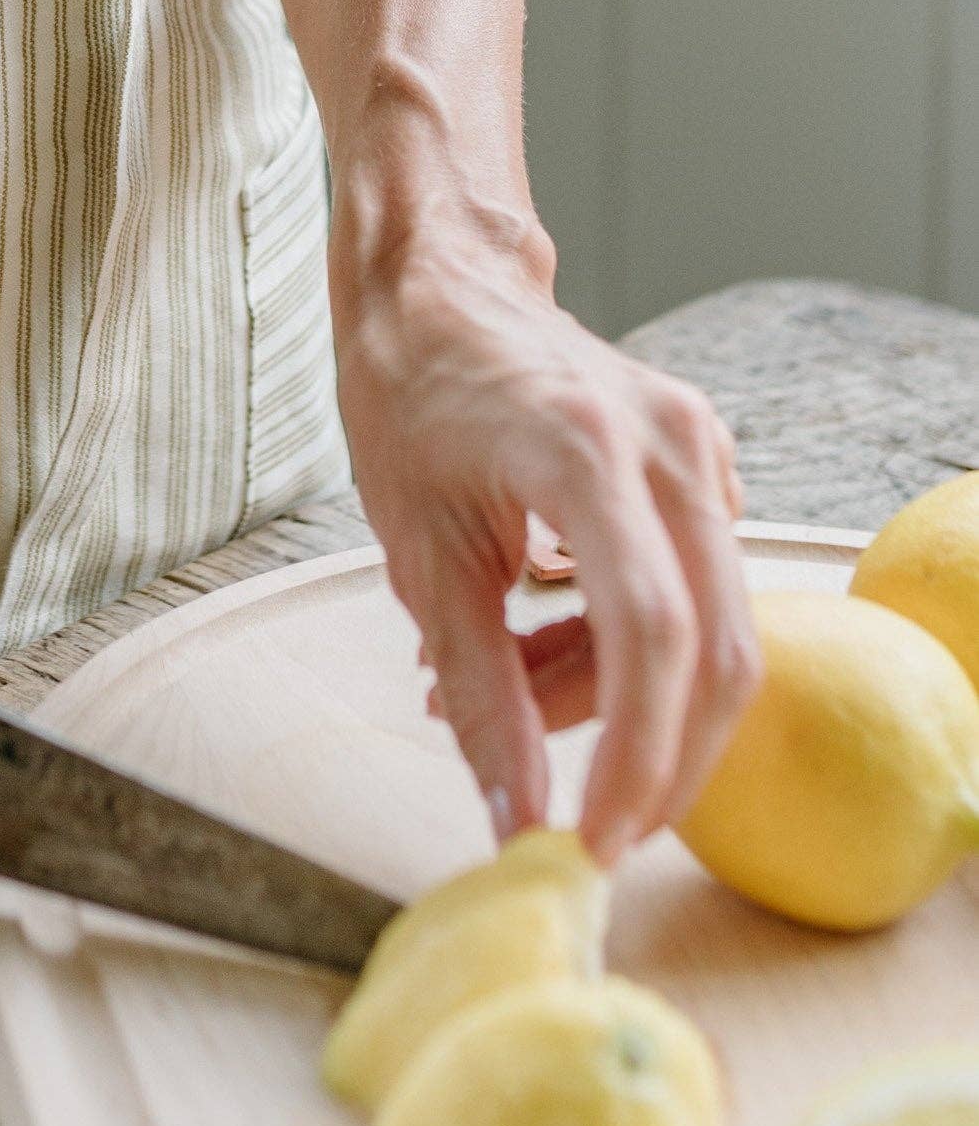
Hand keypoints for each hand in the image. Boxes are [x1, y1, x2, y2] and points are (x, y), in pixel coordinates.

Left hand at [333, 223, 760, 861]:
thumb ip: (479, 693)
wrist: (438, 285)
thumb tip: (516, 819)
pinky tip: (540, 647)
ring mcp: (699, 447)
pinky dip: (630, 648)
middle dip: (659, 759)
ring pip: (709, 627)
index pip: (651, 635)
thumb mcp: (420, 556)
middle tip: (581, 825)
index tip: (591, 841)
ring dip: (621, 699)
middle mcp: (668, 445)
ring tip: (504, 697)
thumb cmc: (409, 398)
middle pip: (715, 647)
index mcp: (586, 454)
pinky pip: (695, 587)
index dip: (635, 754)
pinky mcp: (703, 461)